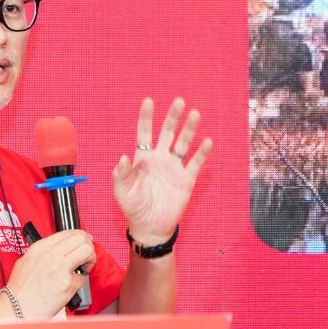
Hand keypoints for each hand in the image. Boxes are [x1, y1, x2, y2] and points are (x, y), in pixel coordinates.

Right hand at [7, 230, 95, 318]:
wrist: (17, 308)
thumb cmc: (20, 290)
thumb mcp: (26, 261)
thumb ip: (44, 253)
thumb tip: (61, 250)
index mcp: (40, 247)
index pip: (68, 232)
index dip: (81, 236)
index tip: (85, 242)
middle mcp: (51, 254)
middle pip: (81, 238)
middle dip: (88, 246)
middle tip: (86, 256)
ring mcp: (60, 268)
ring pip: (87, 250)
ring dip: (90, 259)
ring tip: (83, 268)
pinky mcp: (67, 283)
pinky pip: (82, 277)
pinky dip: (78, 282)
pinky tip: (69, 286)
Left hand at [113, 97, 211, 243]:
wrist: (151, 227)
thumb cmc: (134, 208)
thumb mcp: (122, 192)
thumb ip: (120, 174)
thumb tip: (122, 157)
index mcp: (143, 159)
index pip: (144, 133)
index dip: (146, 117)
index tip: (149, 101)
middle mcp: (160, 159)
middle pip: (168, 133)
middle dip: (173, 117)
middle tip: (179, 101)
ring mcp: (174, 168)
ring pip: (183, 144)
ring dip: (189, 129)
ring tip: (195, 114)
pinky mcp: (187, 180)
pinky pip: (195, 163)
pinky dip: (202, 152)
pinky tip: (207, 141)